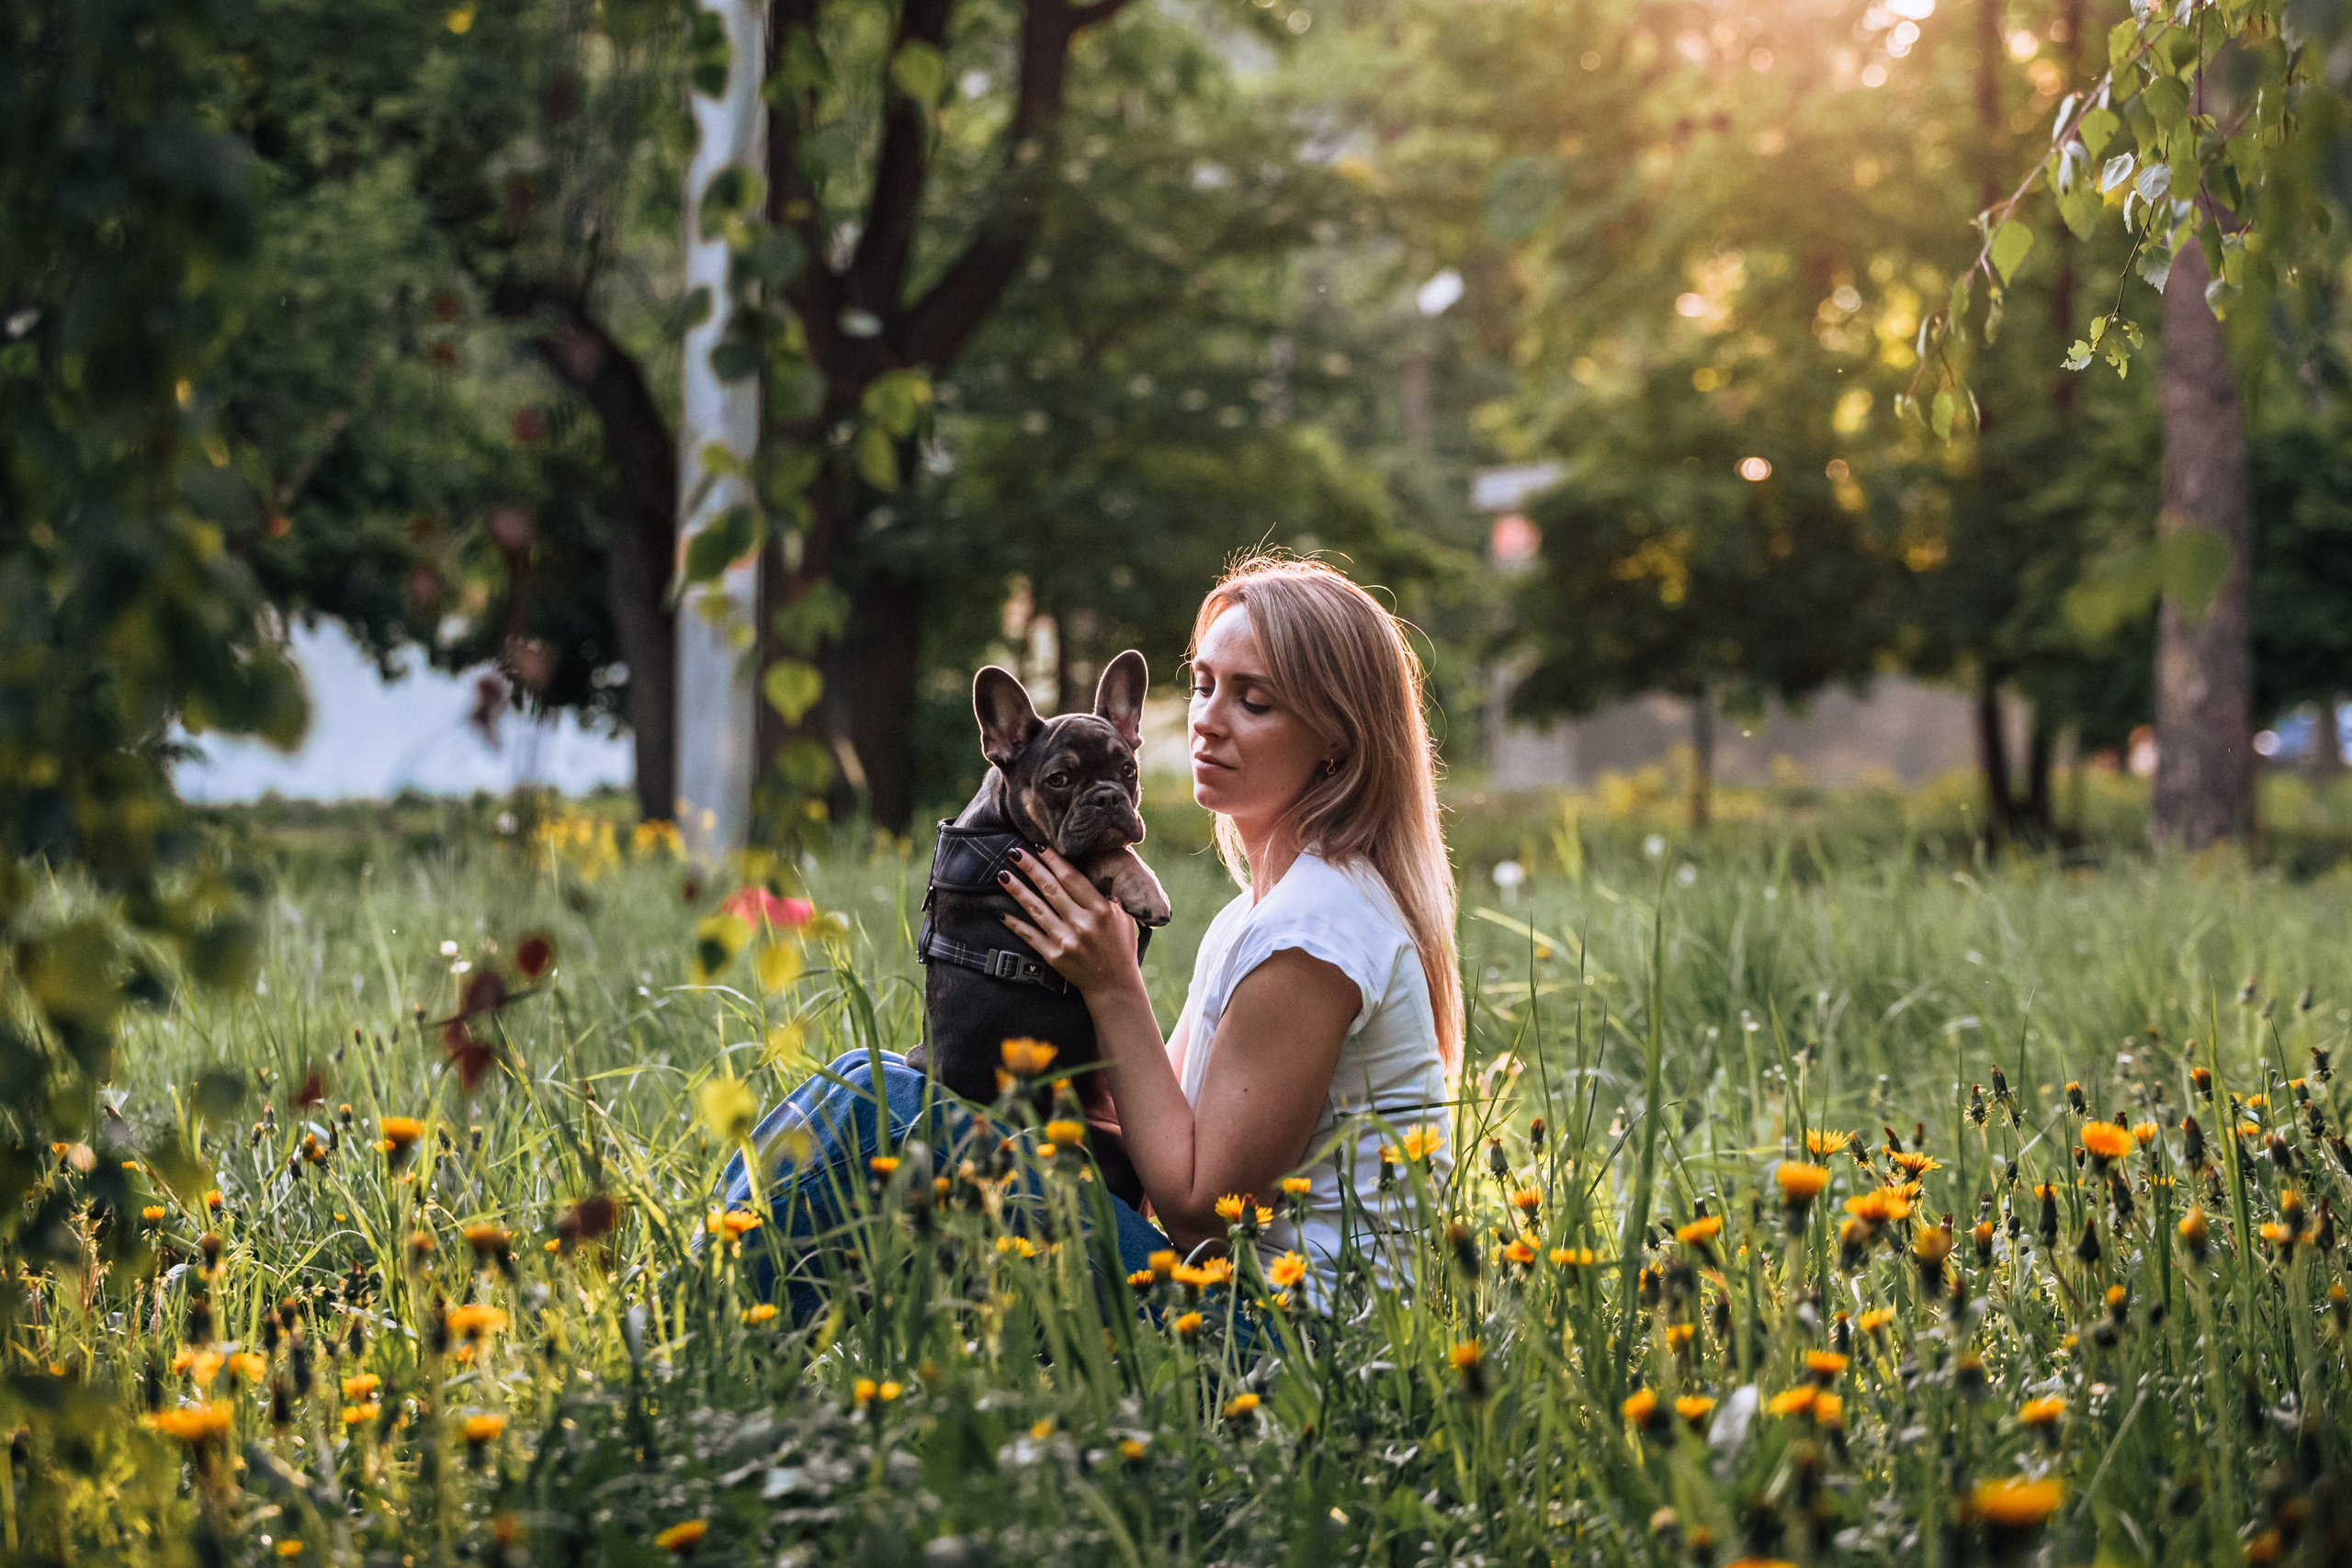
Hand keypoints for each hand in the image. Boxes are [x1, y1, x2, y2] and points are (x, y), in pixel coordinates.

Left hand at [996, 846, 1142, 998]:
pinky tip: (1000, 912)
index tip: (1039, 846)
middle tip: (1014, 851)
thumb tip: (1093, 866)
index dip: (1054, 861)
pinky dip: (1014, 923)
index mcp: (1101, 910)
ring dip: (1017, 890)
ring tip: (1003, 874)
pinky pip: (1030, 936)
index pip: (1073, 879)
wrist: (1114, 985)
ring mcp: (1066, 941)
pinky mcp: (1054, 956)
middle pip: (1051, 889)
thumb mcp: (1124, 916)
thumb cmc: (1120, 946)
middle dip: (1031, 868)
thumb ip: (1108, 894)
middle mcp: (1083, 924)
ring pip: (1036, 909)